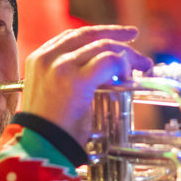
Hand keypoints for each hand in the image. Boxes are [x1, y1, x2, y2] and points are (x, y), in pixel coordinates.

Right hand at [22, 25, 152, 143]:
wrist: (40, 147)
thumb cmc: (49, 130)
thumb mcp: (51, 94)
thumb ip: (68, 78)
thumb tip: (100, 73)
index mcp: (39, 58)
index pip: (73, 36)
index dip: (98, 32)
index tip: (117, 35)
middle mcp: (48, 57)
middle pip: (89, 35)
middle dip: (117, 35)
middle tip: (135, 38)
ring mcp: (61, 66)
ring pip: (103, 46)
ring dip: (128, 55)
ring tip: (142, 66)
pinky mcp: (75, 80)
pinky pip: (108, 61)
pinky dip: (124, 66)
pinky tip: (129, 77)